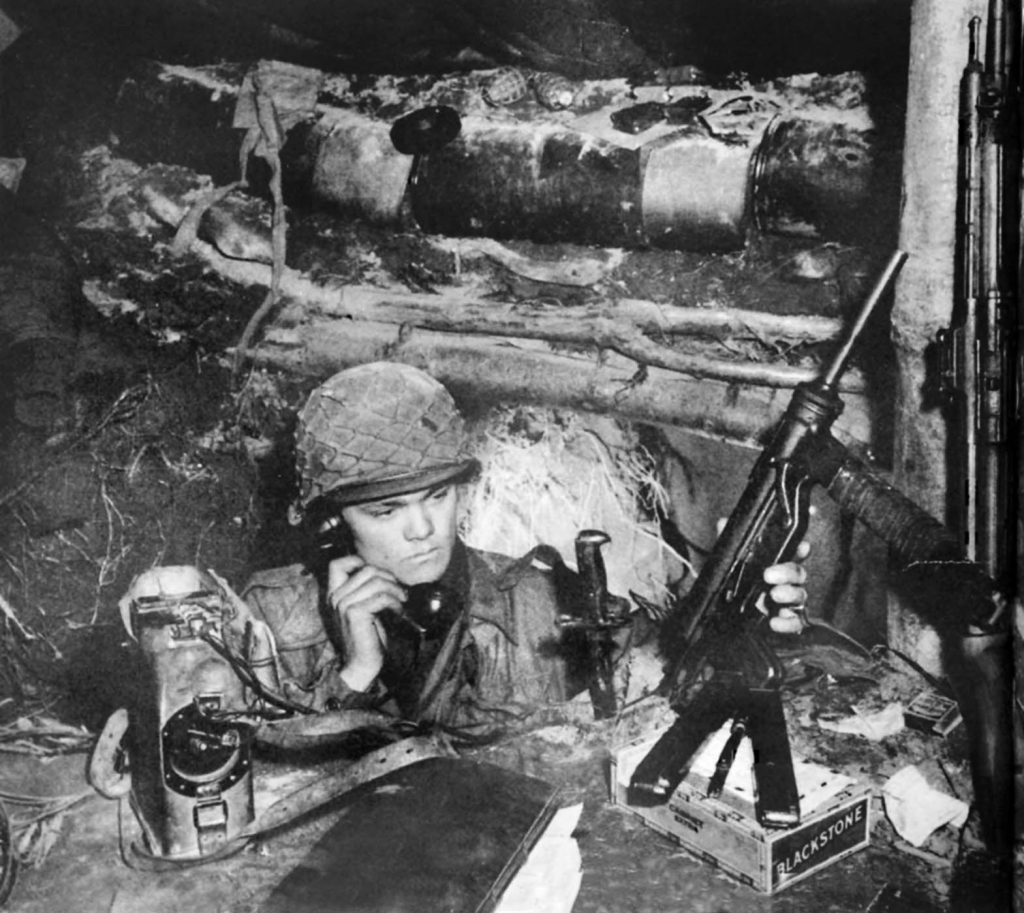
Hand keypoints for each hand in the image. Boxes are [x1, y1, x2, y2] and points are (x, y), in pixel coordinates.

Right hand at [327, 555, 406, 690]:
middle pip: (367, 569)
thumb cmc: (367, 636)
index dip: (358, 561)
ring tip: (402, 601)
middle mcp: (335, 597)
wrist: (362, 664)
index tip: (378, 575)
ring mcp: (343, 604)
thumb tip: (386, 572)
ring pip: (377, 581)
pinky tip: (399, 611)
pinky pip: (382, 597)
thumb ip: (365, 589)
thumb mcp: (362, 608)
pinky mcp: (355, 613)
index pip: (337, 564)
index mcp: (333, 594)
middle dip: (389, 577)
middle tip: (400, 592)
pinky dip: (395, 602)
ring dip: (395, 590)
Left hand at [715, 518, 810, 634]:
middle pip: (798, 573)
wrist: (726, 616)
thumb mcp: (728, 565)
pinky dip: (788, 623)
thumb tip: (722, 523)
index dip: (800, 549)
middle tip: (768, 575)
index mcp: (775, 565)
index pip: (793, 553)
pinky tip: (774, 621)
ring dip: (789, 594)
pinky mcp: (786, 621)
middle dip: (787, 572)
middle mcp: (785, 582)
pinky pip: (796, 622)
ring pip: (800, 595)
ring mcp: (787, 602)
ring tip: (773, 595)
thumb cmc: (735, 586)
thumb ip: (728, 545)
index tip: (802, 547)